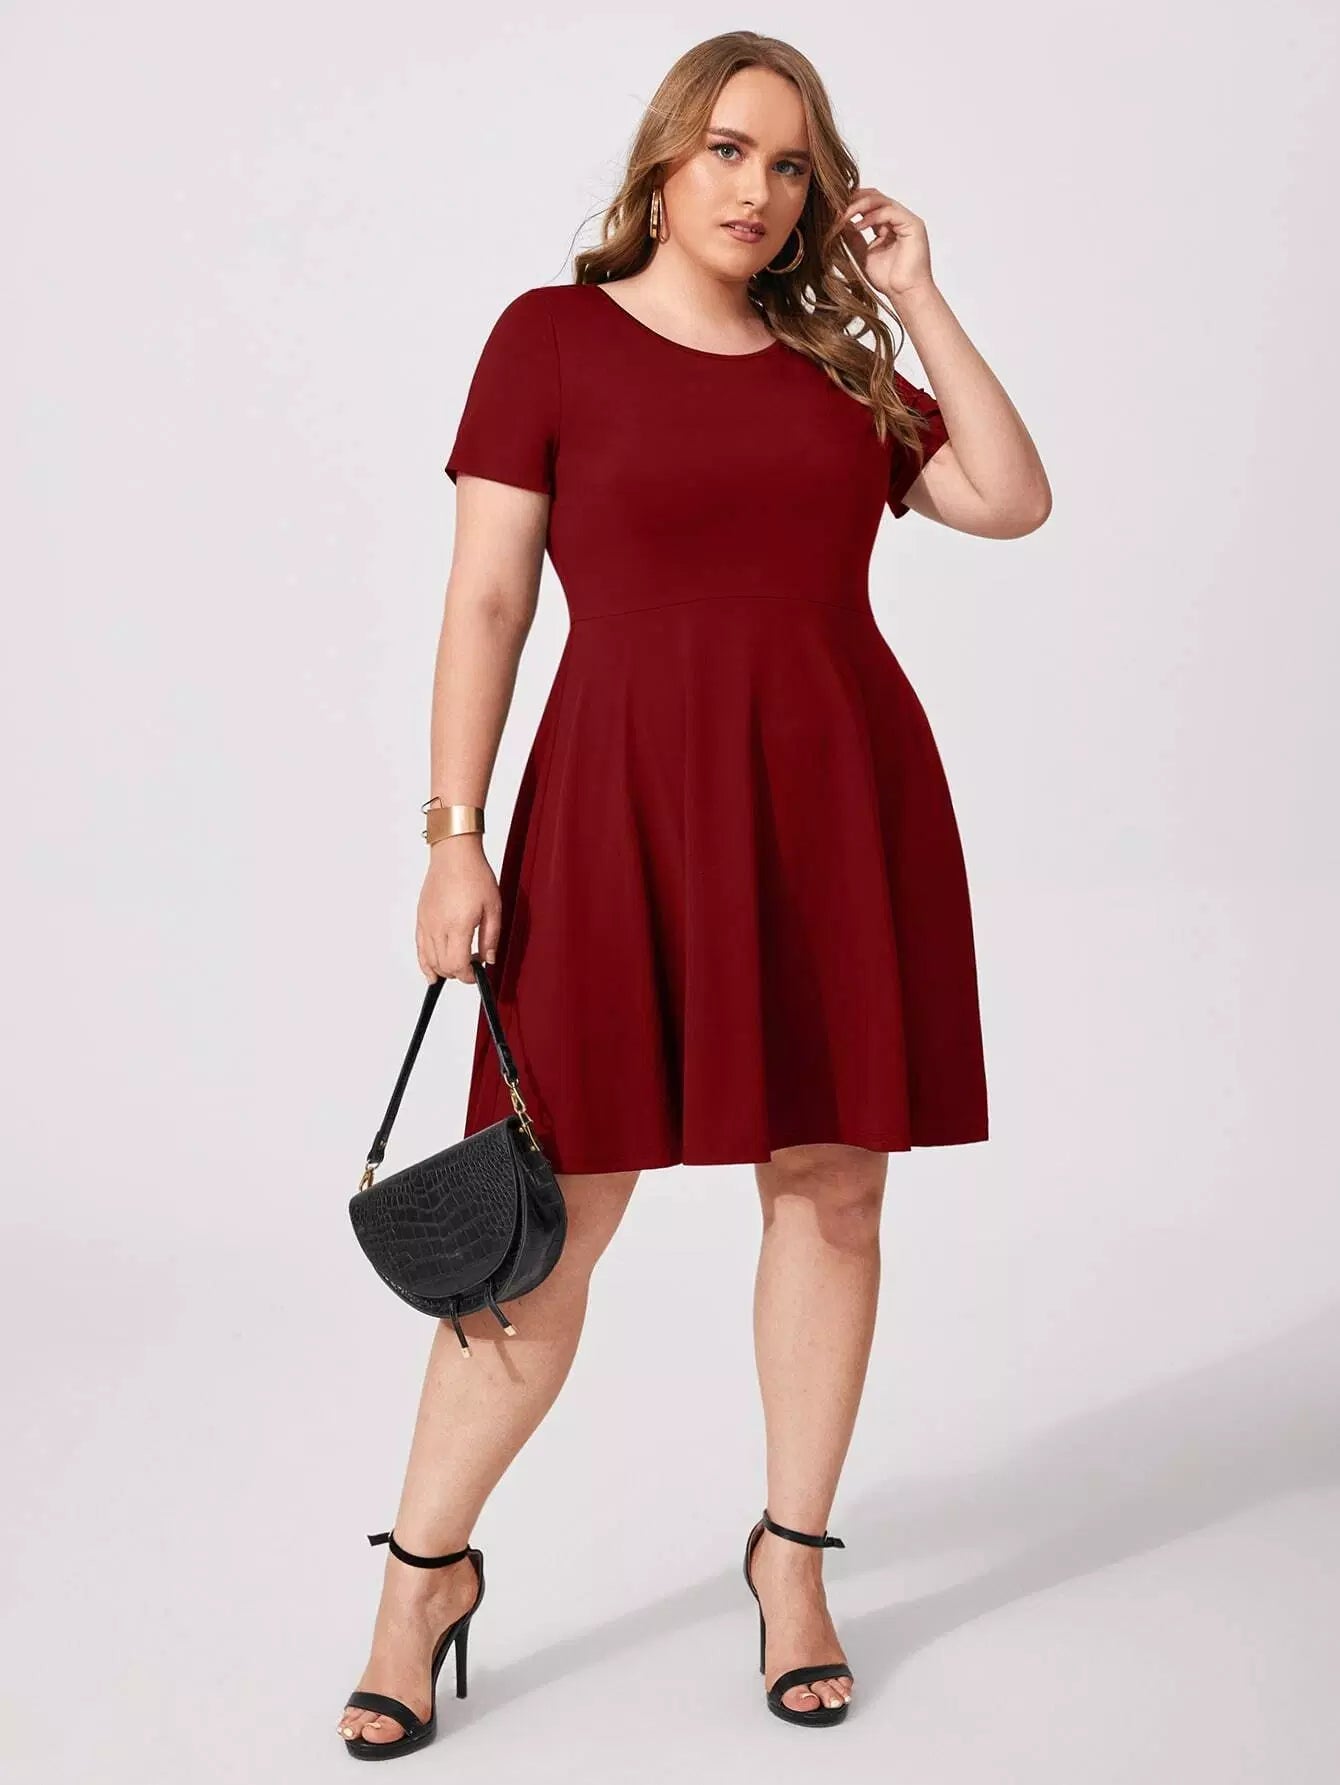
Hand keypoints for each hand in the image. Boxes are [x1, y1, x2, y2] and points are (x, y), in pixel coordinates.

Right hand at [416, 837, 501, 981]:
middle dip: (459, 973)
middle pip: (444, 966)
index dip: (469, 976)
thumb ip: (491, 937)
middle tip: (473, 965)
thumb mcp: (494, 907)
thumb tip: (490, 959)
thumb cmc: (474, 875)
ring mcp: (427, 924)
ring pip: (430, 961)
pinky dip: (425, 964)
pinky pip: (420, 949)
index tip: (478, 973)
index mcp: (458, 926)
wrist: (454, 855)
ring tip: (458, 964)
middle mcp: (439, 927)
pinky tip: (432, 973)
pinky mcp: (421, 919)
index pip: (458, 965)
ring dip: (444, 969)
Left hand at [839, 186, 935, 301]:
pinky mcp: (913, 225)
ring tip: (844, 216)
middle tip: (836, 207)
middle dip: (854, 200)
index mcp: (888, 224)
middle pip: (875, 197)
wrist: (904, 294)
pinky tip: (858, 226)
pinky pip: (890, 212)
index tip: (833, 210)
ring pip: (882, 200)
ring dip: (860, 206)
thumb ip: (854, 237)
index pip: (869, 204)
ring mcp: (907, 220)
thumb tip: (839, 223)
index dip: (851, 204)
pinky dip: (872, 216)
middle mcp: (898, 219)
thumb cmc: (889, 280)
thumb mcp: (863, 254)